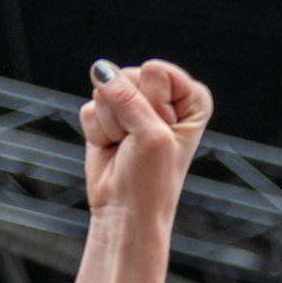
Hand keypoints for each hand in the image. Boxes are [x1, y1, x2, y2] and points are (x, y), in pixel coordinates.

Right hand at [80, 58, 212, 225]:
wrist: (125, 213)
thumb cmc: (151, 182)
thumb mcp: (150, 135)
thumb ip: (126, 95)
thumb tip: (100, 69)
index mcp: (191, 99)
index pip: (158, 71)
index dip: (154, 105)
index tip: (160, 135)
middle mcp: (165, 98)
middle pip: (129, 75)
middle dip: (130, 114)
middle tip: (139, 145)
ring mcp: (134, 105)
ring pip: (106, 89)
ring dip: (112, 124)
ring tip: (126, 148)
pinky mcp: (108, 116)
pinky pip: (90, 106)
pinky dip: (97, 131)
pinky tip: (111, 149)